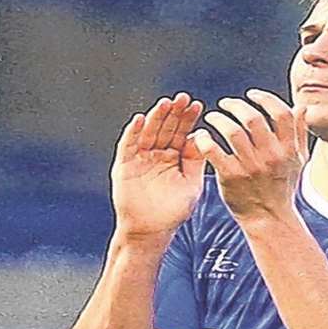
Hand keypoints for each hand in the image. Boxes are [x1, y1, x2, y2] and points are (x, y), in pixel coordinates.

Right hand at [110, 93, 205, 243]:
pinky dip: (133, 133)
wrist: (152, 230)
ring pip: (148, 133)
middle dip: (174, 113)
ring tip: (165, 103)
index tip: (198, 105)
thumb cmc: (174, 210)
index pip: (182, 133)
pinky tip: (140, 120)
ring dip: (156, 118)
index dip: (188, 119)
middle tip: (183, 98)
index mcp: (174, 157)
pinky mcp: (124, 165)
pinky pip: (128, 146)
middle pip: (165, 129)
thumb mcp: (191, 184)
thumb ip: (195, 162)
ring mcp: (140, 158)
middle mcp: (157, 154)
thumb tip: (202, 137)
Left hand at [188, 90, 309, 223]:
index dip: (264, 98)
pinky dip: (205, 139)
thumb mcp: (298, 160)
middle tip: (225, 104)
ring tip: (212, 118)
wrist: (270, 218)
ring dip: (218, 119)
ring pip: (231, 131)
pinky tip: (202, 136)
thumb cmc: (282, 187)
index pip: (281, 113)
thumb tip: (301, 107)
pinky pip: (214, 151)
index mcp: (288, 149)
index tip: (251, 95)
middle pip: (253, 118)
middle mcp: (271, 156)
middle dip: (235, 105)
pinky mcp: (232, 176)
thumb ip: (300, 132)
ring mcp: (251, 166)